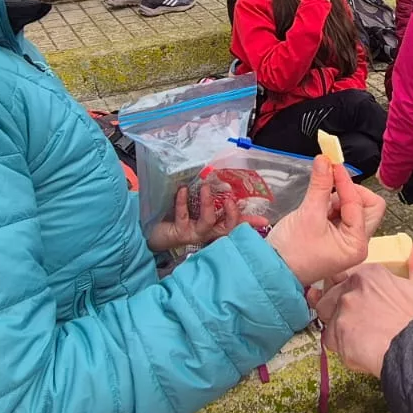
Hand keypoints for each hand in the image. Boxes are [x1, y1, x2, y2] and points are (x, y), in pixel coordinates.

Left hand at [146, 181, 264, 252]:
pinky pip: (183, 216)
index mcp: (213, 225)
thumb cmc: (173, 215)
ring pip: (208, 222)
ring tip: (206, 188)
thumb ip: (205, 196)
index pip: (235, 225)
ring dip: (208, 204)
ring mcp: (193, 233)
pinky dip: (182, 201)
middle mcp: (206, 232)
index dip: (249, 222)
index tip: (264, 220)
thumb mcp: (192, 205)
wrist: (149, 229)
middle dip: (233, 215)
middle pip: (226, 228)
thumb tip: (215, 178)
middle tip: (232, 200)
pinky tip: (182, 189)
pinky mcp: (178, 232)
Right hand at [266, 155, 378, 284]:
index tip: (332, 164)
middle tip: (330, 183)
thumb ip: (320, 186)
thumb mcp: (308, 214)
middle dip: (349, 192)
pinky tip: (315, 208)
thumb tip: (325, 160)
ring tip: (316, 203)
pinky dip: (331, 206)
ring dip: (338, 199)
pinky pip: (341, 214)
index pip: (361, 203)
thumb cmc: (291, 250)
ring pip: (354, 208)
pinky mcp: (336, 238)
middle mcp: (357, 243)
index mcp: (357, 243)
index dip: (346, 182)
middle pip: (367, 206)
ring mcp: (347, 241)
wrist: (271, 270)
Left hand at [316, 240, 412, 375]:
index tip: (353, 298)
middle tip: (354, 320)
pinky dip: (340, 345)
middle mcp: (350, 288)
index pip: (340, 275)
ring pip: (326, 315)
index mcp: (367, 274)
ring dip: (336, 324)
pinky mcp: (337, 334)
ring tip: (355, 334)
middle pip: (329, 295)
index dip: (344, 288)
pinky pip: (329, 339)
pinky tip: (356, 348)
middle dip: (336, 306)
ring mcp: (342, 310)